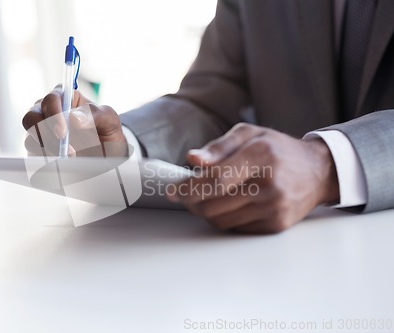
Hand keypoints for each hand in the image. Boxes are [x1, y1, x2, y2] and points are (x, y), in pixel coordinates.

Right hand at [22, 86, 126, 156]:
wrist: (106, 156)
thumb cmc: (107, 132)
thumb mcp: (110, 121)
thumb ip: (95, 114)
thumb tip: (75, 117)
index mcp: (66, 98)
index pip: (51, 98)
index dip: (53, 113)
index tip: (63, 132)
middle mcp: (49, 111)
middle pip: (33, 115)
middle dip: (46, 133)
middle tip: (66, 149)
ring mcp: (42, 129)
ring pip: (31, 134)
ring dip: (48, 147)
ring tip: (69, 157)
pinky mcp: (39, 146)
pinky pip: (32, 150)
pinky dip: (46, 157)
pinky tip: (62, 162)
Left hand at [168, 123, 339, 233]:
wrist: (318, 172)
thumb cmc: (278, 149)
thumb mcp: (250, 134)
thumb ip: (218, 146)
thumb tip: (193, 160)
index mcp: (262, 155)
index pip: (215, 180)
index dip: (188, 188)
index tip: (173, 190)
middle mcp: (270, 184)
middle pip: (214, 204)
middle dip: (191, 202)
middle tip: (184, 195)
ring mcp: (275, 208)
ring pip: (221, 220)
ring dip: (205, 212)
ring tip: (205, 198)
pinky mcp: (277, 225)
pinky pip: (236, 228)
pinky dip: (224, 219)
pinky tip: (226, 205)